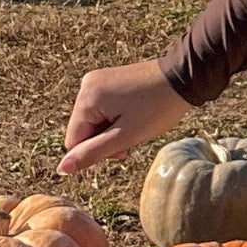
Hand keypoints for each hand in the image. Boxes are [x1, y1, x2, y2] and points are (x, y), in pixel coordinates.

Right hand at [57, 59, 188, 174]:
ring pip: (93, 120)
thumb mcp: (126, 136)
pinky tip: (134, 113)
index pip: (73, 142)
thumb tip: (62, 169)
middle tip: (134, 135)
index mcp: (86, 99)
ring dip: (112, 129)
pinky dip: (116, 116)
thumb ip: (93, 153)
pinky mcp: (107, 78)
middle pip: (83, 130)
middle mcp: (85, 85)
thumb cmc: (158, 109)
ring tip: (137, 123)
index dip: (97, 152)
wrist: (184, 77)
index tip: (124, 147)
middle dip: (106, 139)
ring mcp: (96, 80)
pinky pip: (102, 107)